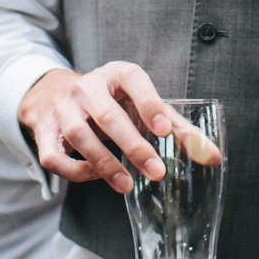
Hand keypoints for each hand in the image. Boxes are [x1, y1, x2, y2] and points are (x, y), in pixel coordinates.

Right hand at [16, 62, 185, 193]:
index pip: (133, 79)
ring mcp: (62, 108)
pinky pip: (54, 155)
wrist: (56, 95)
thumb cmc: (114, 103)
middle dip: (133, 146)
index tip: (165, 130)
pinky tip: (96, 177)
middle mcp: (86, 86)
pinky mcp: (44, 131)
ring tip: (127, 185)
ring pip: (80, 135)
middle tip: (156, 172)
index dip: (149, 102)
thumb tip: (214, 158)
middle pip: (107, 115)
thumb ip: (179, 131)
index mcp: (116, 74)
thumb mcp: (143, 106)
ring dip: (105, 163)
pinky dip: (75, 171)